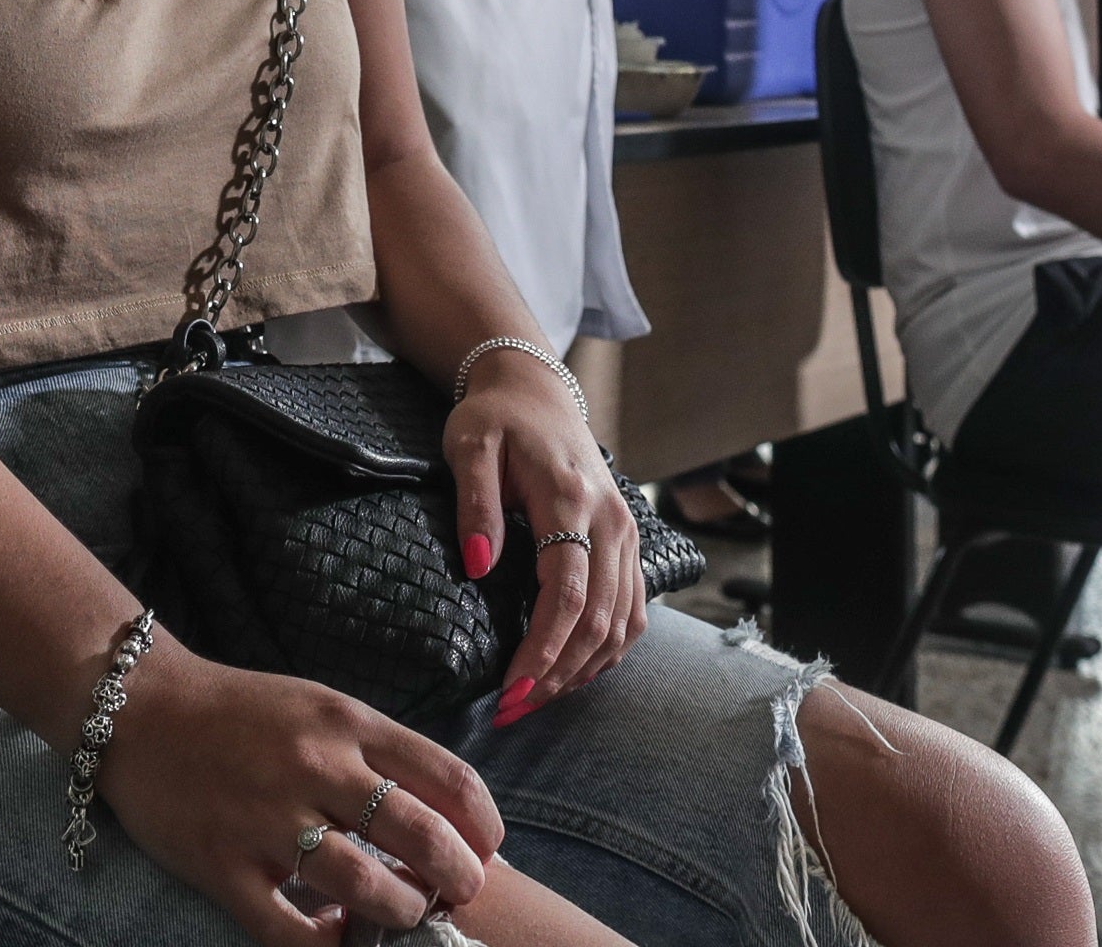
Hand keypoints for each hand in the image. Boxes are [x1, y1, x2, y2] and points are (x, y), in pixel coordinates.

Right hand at [97, 646, 499, 945]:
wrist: (141, 709)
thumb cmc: (242, 712)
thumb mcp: (321, 708)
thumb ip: (378, 753)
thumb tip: (446, 814)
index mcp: (346, 723)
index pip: (449, 778)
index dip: (485, 826)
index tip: (489, 851)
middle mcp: (314, 767)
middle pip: (420, 834)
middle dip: (457, 878)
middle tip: (458, 895)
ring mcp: (267, 819)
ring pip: (365, 887)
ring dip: (400, 913)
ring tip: (403, 915)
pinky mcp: (223, 865)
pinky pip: (289, 929)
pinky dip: (326, 945)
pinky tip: (336, 936)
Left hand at [447, 357, 645, 725]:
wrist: (536, 390)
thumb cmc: (496, 419)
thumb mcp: (469, 445)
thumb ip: (474, 503)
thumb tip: (479, 566)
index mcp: (570, 499)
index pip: (566, 594)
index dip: (541, 650)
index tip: (510, 691)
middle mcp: (611, 521)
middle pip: (599, 619)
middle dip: (558, 674)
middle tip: (514, 711)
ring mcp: (626, 534)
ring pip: (622, 623)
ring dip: (583, 671)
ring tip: (537, 700)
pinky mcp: (628, 543)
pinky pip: (632, 611)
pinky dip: (607, 650)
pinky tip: (572, 672)